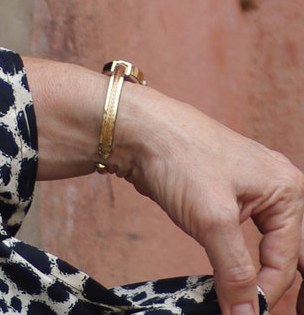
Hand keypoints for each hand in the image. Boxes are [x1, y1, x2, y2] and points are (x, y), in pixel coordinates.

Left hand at [115, 81, 303, 314]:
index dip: (265, 294)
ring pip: (276, 245)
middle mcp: (277, 188)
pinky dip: (253, 260)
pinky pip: (252, 235)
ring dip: (273, 275)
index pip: (286, 261)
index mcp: (286, 190)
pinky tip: (247, 278)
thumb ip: (234, 273)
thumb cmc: (177, 157)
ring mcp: (253, 190)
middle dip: (285, 284)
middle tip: (275, 313)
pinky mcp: (229, 194)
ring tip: (263, 302)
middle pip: (292, 252)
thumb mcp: (212, 221)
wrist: (136, 127)